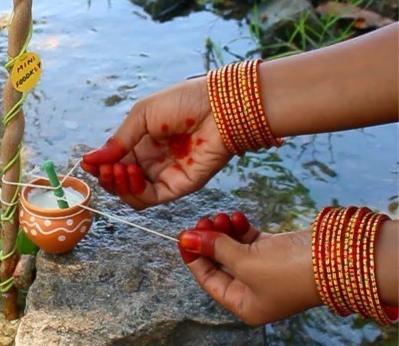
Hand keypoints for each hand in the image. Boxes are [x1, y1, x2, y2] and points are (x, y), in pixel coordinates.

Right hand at [81, 77, 231, 209]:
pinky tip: (131, 174)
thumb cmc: (184, 102)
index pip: (115, 162)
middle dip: (106, 177)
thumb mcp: (142, 115)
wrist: (220, 107)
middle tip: (104, 168)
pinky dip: (134, 191)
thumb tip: (89, 160)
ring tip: (118, 169)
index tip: (87, 163)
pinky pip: (149, 198)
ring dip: (118, 185)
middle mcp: (152, 162)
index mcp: (142, 142)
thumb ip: (118, 141)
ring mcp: (165, 175)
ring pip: (132, 194)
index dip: (100, 165)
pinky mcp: (179, 186)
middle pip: (120, 181)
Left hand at [177, 212, 321, 324]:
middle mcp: (254, 290)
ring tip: (221, 215)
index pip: (209, 281)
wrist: (336, 257)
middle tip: (203, 220)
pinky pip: (250, 240)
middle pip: (220, 263)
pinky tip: (237, 216)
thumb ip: (214, 249)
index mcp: (245, 304)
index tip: (183, 236)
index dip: (194, 258)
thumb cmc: (289, 270)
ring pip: (234, 248)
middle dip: (209, 241)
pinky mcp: (277, 252)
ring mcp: (266, 270)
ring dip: (224, 231)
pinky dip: (241, 228)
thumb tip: (186, 239)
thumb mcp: (245, 262)